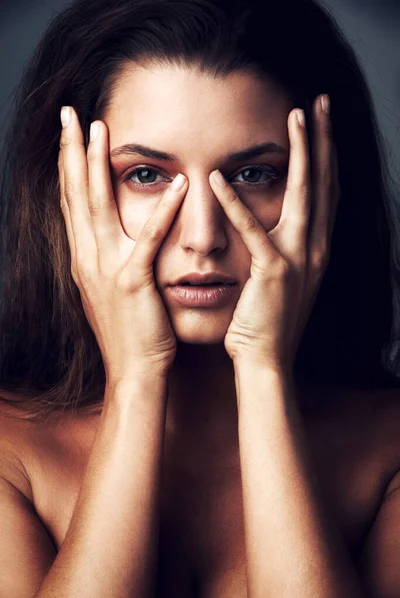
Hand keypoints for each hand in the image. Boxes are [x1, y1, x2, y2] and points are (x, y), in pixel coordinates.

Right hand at [58, 107, 187, 383]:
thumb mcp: (112, 292)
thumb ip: (110, 260)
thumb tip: (111, 238)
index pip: (71, 202)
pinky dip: (161, 211)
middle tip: (69, 114)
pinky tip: (175, 185)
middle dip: (70, 151)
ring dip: (96, 166)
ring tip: (99, 130)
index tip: (68, 134)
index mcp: (84, 259)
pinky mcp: (132, 282)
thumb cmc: (130, 332)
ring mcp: (106, 269)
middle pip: (75, 195)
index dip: (68, 165)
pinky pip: (148, 240)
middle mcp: (87, 259)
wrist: (134, 372)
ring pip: (97, 207)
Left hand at [209, 95, 339, 371]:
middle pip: (325, 183)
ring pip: (305, 194)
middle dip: (324, 141)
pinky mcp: (273, 271)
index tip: (321, 124)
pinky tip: (219, 178)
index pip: (326, 192)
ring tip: (296, 117)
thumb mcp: (281, 278)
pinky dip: (235, 204)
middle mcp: (315, 248)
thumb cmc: (267, 319)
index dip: (326, 155)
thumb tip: (271, 223)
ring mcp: (299, 258)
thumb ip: (280, 246)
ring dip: (302, 153)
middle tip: (321, 104)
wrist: (266, 358)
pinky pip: (254, 231)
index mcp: (316, 248)